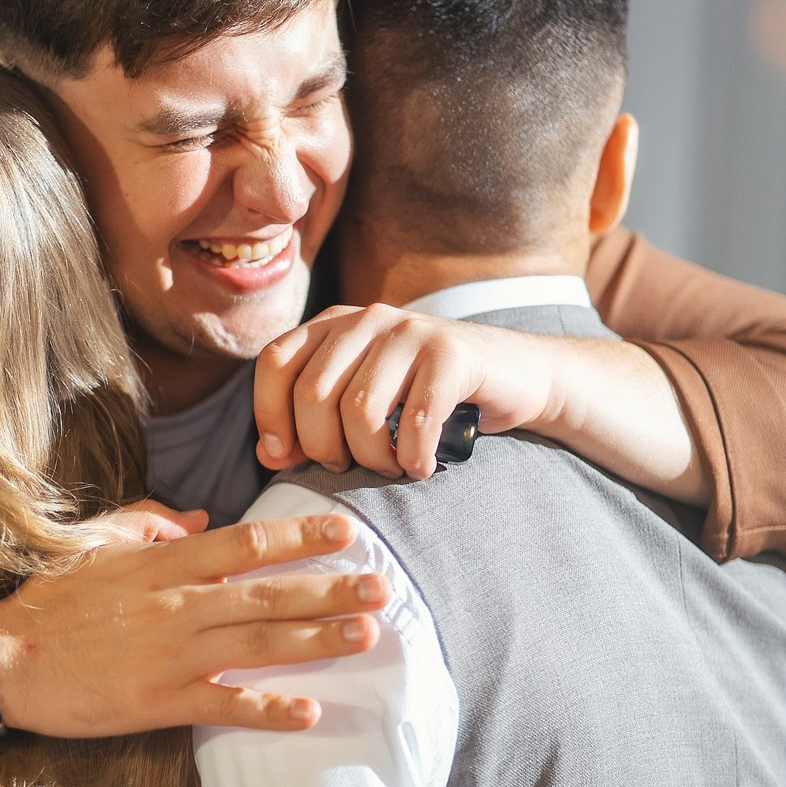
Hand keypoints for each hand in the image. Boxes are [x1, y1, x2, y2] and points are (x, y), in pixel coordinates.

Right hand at [0, 512, 387, 735]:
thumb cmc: (47, 598)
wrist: (2, 657)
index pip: (245, 543)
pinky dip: (268, 709)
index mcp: (162, 562)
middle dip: (330, 587)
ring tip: (366, 633)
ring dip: (318, 639)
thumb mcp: (96, 542)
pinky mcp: (159, 702)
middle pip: (268, 592)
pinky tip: (309, 711)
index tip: (345, 529)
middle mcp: (176, 604)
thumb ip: (150, 522)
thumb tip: (203, 519)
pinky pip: (225, 704)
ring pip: (259, 643)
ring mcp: (171, 654)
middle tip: (382, 585)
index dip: (300, 535)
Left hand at [255, 304, 561, 479]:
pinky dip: (413, 458)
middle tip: (350, 466)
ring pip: (360, 410)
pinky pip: (413, 420)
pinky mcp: (452, 354)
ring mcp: (411, 331)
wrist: (516, 376)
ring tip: (390, 467)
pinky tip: (421, 466)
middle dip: (323, 448)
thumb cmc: (427, 398)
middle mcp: (368, 319)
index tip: (287, 456)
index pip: (276, 362)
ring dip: (371, 457)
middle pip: (313, 393)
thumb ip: (310, 425)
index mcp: (335, 325)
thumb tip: (269, 454)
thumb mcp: (363, 405)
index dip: (270, 414)